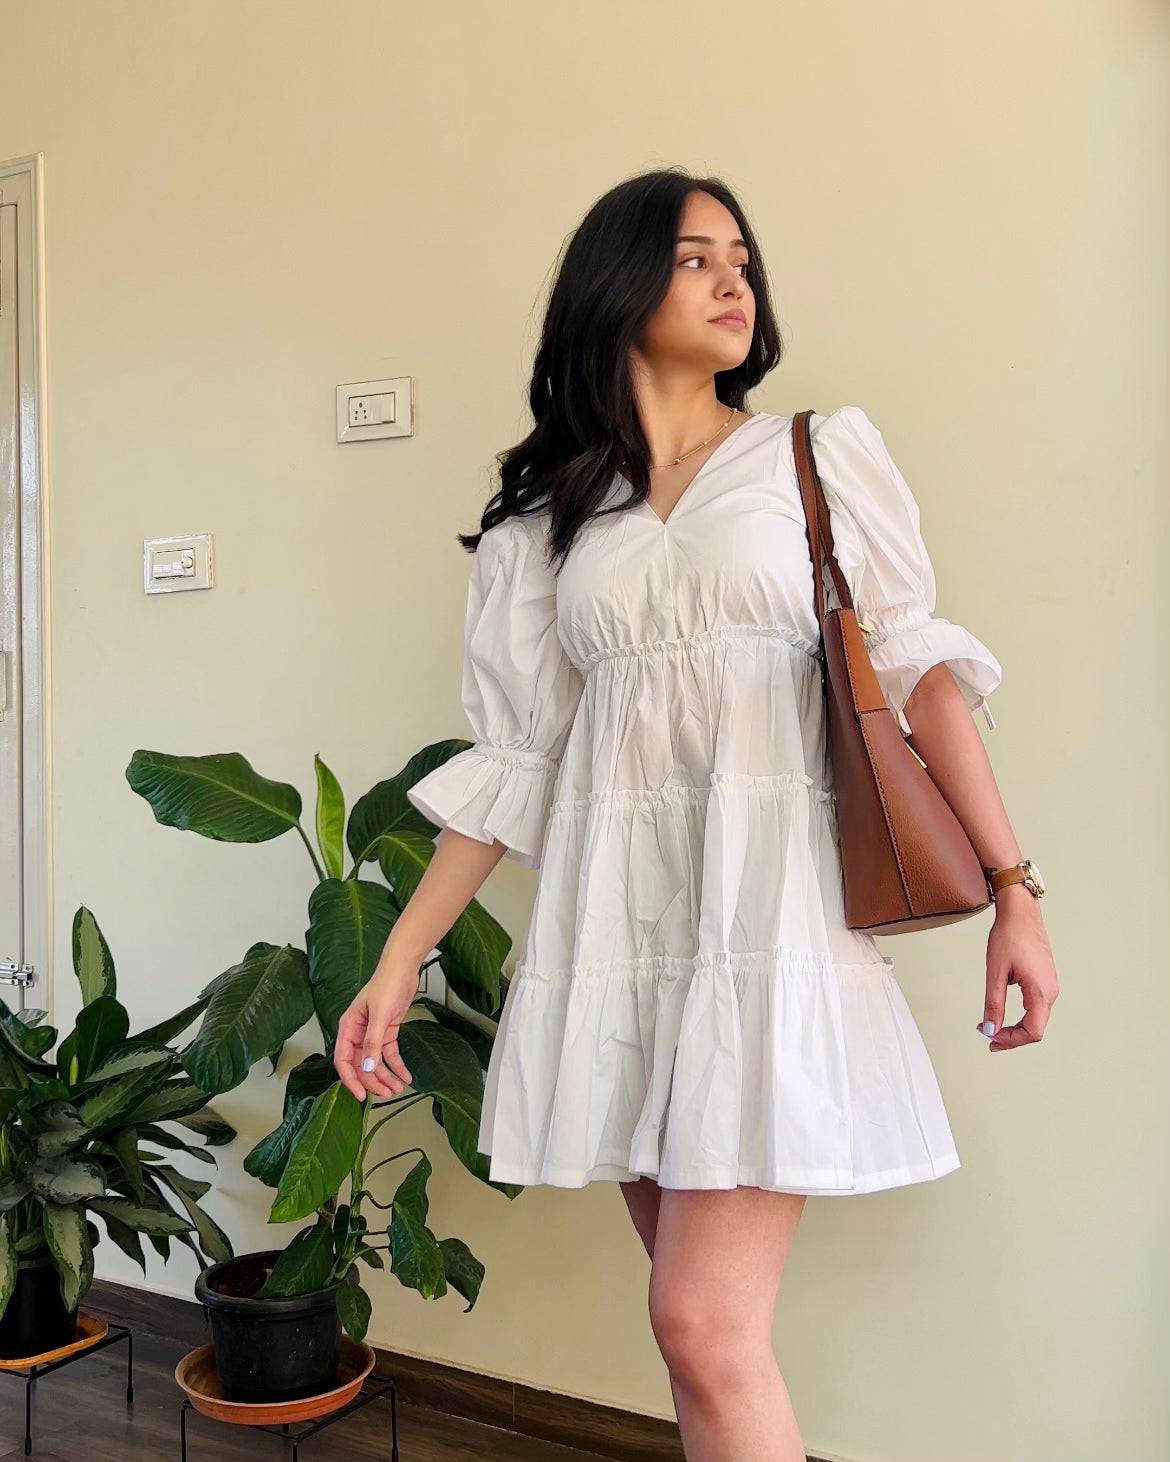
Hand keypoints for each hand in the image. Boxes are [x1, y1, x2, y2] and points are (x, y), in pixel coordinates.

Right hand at [333, 964, 419, 1101]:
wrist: (403, 969)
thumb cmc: (387, 984)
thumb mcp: (379, 1015)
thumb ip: (373, 1042)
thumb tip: (367, 1067)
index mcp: (348, 1028)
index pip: (344, 1060)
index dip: (351, 1080)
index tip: (361, 1095)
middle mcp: (358, 1033)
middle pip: (361, 1065)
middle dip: (373, 1081)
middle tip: (386, 1094)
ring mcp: (372, 1034)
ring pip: (375, 1063)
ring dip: (385, 1077)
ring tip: (397, 1089)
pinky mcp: (387, 1032)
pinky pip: (389, 1054)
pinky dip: (397, 1066)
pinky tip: (405, 1076)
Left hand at [979, 889, 1058, 1050]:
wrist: (1021, 912)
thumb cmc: (1009, 936)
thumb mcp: (995, 972)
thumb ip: (993, 1004)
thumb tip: (990, 1030)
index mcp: (1041, 992)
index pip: (1032, 1032)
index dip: (1011, 1041)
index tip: (990, 1039)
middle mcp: (1050, 992)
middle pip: (1035, 1029)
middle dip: (1011, 1037)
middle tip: (986, 1035)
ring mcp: (1050, 986)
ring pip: (1036, 1019)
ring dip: (1015, 1027)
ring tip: (992, 1027)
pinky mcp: (1045, 980)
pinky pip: (1036, 1007)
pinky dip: (1021, 1016)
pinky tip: (1003, 1013)